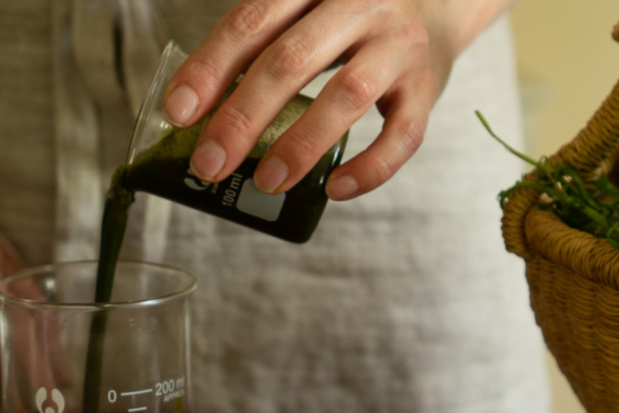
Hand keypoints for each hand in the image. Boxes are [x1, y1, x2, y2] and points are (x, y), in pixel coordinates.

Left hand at [160, 0, 491, 200]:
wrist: (440, 1)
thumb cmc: (350, 17)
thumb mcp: (304, 9)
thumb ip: (260, 45)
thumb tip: (196, 114)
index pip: (250, 22)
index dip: (210, 68)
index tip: (178, 113)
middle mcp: (357, 4)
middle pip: (290, 60)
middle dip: (243, 118)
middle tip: (210, 164)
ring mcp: (397, 44)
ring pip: (346, 95)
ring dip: (301, 144)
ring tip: (267, 182)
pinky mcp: (427, 85)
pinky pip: (403, 135)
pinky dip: (370, 168)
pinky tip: (336, 189)